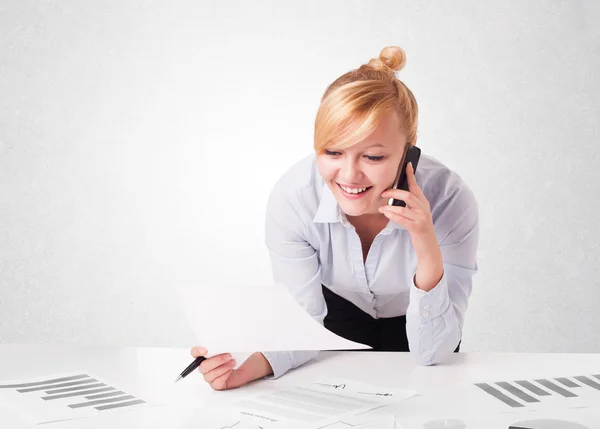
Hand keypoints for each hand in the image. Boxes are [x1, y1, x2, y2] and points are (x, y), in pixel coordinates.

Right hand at [190, 346, 272, 390]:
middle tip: (228, 355)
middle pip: (202, 367)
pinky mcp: (218, 384)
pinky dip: (224, 375)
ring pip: (209, 376)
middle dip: (216, 361)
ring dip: (222, 368)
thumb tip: (219, 339)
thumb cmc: (240, 352)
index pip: (195, 353)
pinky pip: (216, 383)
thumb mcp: (231, 344)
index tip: (205, 350)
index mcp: (206, 354)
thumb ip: (223, 343)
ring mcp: (211, 376)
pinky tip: (231, 371)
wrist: (251, 362)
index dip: (197, 351)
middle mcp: (207, 366)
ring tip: (233, 362)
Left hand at [379, 162, 442, 289]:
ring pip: (404, 207)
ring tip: (381, 208)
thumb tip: (394, 196)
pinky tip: (386, 214)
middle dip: (394, 192)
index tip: (406, 164)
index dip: (410, 175)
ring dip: (390, 206)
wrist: (428, 247)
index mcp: (423, 203)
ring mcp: (422, 218)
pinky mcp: (417, 227)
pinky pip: (402, 219)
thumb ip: (408, 205)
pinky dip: (392, 215)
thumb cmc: (419, 229)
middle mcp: (424, 208)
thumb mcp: (415, 215)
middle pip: (409, 195)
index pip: (416, 186)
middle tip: (383, 193)